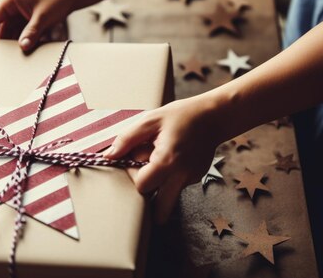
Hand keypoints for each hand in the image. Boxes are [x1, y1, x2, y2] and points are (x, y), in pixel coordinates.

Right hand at [0, 0, 77, 51]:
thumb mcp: (43, 17)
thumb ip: (31, 33)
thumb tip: (23, 47)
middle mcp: (12, 2)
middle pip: (2, 25)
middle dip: (4, 40)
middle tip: (3, 58)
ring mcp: (20, 8)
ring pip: (12, 28)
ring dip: (15, 40)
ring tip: (15, 56)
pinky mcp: (29, 13)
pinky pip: (22, 28)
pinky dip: (24, 37)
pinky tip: (26, 49)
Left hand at [105, 95, 222, 222]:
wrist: (214, 115)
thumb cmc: (180, 115)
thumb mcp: (149, 121)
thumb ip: (126, 139)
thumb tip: (108, 156)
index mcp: (167, 161)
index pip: (142, 186)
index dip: (134, 175)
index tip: (135, 159)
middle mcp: (182, 176)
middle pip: (160, 208)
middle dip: (148, 198)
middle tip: (145, 178)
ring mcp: (192, 179)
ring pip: (169, 197)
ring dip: (160, 186)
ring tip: (160, 161)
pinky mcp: (197, 177)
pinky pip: (178, 185)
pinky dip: (171, 177)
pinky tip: (174, 157)